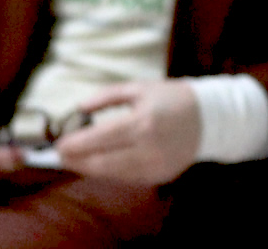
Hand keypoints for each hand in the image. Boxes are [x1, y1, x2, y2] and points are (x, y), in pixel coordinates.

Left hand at [55, 78, 200, 184]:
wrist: (209, 118)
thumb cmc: (171, 97)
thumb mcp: (139, 88)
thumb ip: (106, 96)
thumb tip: (78, 108)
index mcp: (142, 122)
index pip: (98, 139)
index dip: (74, 145)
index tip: (58, 145)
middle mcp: (148, 148)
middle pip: (101, 163)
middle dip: (76, 162)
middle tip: (61, 156)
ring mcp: (154, 166)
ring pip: (112, 175)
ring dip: (90, 168)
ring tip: (76, 160)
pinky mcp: (159, 177)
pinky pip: (127, 178)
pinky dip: (110, 171)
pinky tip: (101, 163)